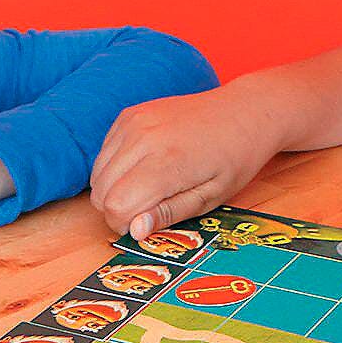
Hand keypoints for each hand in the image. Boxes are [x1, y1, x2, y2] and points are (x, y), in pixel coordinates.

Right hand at [91, 80, 289, 238]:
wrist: (244, 111)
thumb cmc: (234, 158)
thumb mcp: (211, 196)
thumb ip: (170, 213)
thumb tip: (135, 230)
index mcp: (168, 161)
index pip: (117, 206)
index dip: (126, 225)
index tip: (146, 225)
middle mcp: (144, 138)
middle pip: (101, 192)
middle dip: (118, 210)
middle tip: (149, 210)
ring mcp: (133, 122)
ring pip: (97, 174)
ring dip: (114, 190)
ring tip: (149, 188)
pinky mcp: (129, 115)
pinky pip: (104, 153)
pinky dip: (115, 168)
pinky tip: (144, 168)